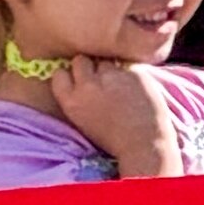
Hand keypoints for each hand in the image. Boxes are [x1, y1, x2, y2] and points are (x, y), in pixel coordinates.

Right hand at [41, 53, 178, 173]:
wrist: (144, 144)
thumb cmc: (113, 138)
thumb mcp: (83, 120)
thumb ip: (78, 98)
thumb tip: (77, 78)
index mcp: (71, 101)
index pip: (59, 74)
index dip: (69, 75)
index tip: (77, 80)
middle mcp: (88, 86)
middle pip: (80, 60)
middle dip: (88, 66)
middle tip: (100, 79)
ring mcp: (111, 76)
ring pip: (105, 61)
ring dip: (110, 70)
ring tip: (120, 86)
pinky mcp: (133, 72)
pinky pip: (126, 66)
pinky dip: (129, 75)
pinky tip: (135, 89)